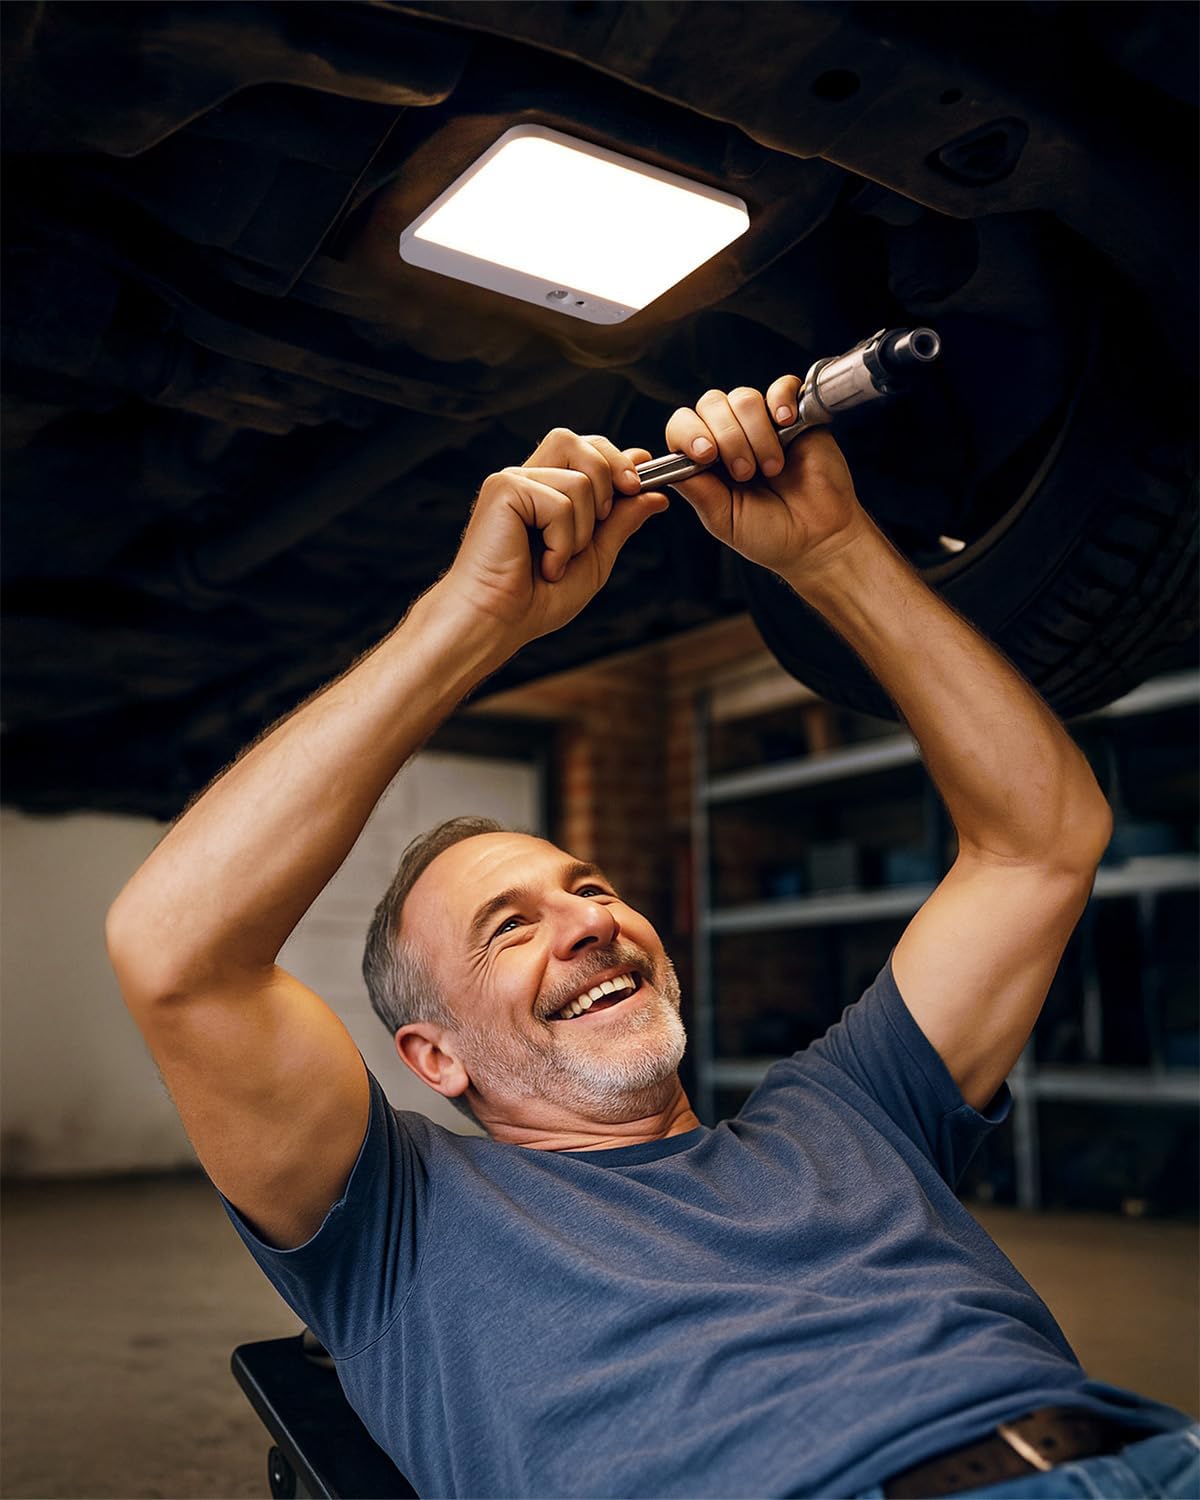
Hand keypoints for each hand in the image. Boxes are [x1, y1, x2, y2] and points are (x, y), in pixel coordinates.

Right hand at [437, 428, 668, 644]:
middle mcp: (529, 478)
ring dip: (583, 530)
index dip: (617, 459)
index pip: (587, 449)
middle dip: (609, 476)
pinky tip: (544, 565)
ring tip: (558, 560)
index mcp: (547, 490)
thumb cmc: (537, 598)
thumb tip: (657, 494)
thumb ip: (621, 522)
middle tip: (605, 519)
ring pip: (580, 480)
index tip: (638, 485)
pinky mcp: (504, 489)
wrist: (499, 622)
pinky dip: (562, 541)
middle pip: (581, 443)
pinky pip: (560, 502)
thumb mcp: (595, 558)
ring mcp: (513, 481)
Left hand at [664, 379, 871, 582]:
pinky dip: (781, 400)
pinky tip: (786, 422)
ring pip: (743, 398)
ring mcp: (764, 424)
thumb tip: (665, 465)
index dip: (688, 434)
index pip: (683, 425)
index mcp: (708, 460)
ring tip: (771, 467)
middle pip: (711, 404)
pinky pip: (783, 386)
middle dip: (727, 438)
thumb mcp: (723, 519)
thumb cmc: (771, 534)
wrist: (818, 540)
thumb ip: (697, 490)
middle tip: (746, 473)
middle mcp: (732, 436)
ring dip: (756, 434)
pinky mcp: (797, 416)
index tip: (706, 456)